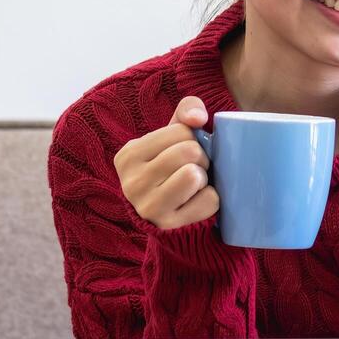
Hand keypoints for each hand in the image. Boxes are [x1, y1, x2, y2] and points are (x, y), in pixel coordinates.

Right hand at [112, 96, 218, 229]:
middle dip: (201, 158)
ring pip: (195, 175)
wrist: (169, 215)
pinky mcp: (168, 226)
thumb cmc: (173, 167)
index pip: (181, 130)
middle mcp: (131, 182)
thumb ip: (186, 112)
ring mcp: (147, 207)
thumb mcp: (173, 136)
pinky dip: (210, 200)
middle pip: (189, 151)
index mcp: (128, 155)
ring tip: (193, 185)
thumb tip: (198, 117)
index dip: (192, 140)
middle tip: (192, 169)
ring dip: (204, 179)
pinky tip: (195, 204)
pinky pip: (209, 201)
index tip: (181, 154)